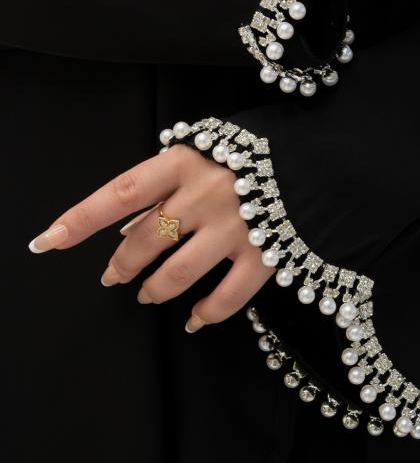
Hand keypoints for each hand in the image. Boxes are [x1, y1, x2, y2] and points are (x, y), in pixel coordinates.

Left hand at [27, 143, 273, 332]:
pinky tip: (197, 317)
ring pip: (175, 274)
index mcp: (185, 161)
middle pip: (143, 241)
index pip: (120, 193)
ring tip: (148, 293)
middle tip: (113, 275)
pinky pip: (226, 298)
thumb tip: (128, 222)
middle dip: (121, 265)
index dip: (82, 217)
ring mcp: (235, 228)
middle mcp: (204, 195)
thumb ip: (170, 181)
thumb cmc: (262, 146)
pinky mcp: (265, 255)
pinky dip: (207, 313)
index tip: (49, 239)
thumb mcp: (208, 147)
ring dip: (155, 289)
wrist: (327, 154)